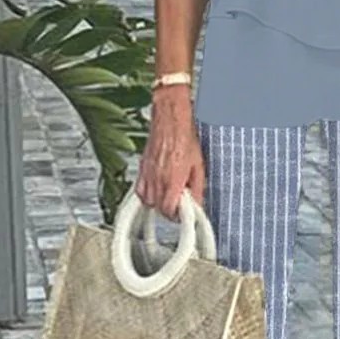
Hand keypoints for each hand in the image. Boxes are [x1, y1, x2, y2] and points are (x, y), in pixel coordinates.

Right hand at [133, 88, 204, 219]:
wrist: (170, 122)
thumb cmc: (184, 139)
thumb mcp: (199, 166)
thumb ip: (197, 188)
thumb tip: (198, 203)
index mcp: (173, 180)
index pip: (169, 210)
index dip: (178, 216)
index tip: (184, 214)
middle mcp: (158, 179)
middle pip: (159, 209)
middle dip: (170, 210)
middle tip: (180, 204)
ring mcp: (147, 174)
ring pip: (149, 202)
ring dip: (160, 203)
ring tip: (170, 196)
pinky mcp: (142, 169)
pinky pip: (140, 190)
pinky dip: (148, 194)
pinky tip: (158, 189)